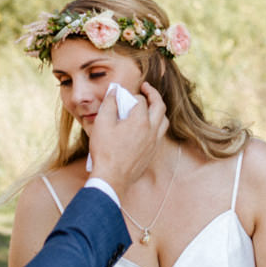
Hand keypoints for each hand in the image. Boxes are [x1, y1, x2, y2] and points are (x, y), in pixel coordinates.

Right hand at [85, 81, 167, 200]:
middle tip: (146, 88)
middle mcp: (152, 131)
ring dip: (158, 110)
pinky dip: (156, 125)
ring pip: (164, 121)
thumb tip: (114, 90)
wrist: (112, 178)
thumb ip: (109, 104)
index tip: (124, 95)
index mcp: (140, 121)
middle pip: (160, 106)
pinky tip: (146, 127)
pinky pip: (160, 134)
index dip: (133, 95)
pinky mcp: (152, 153)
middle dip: (153, 94)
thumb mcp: (102, 123)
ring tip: (150, 107)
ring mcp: (154, 143)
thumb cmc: (105, 151)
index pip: (141, 100)